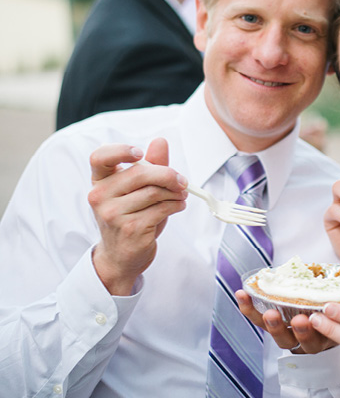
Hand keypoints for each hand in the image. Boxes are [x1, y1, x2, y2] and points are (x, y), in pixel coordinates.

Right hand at [89, 138, 187, 294]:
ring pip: (155, 191)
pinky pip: (162, 208)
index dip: (120, 151)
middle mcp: (100, 196)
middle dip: (168, 175)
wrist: (122, 256)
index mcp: (100, 181)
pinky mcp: (130, 228)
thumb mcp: (138, 190)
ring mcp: (113, 214)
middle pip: (140, 172)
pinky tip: (177, 206)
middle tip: (182, 181)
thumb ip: (150, 165)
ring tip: (180, 196)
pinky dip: (176, 205)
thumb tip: (160, 141)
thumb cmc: (131, 217)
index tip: (140, 153)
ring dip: (175, 192)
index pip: (99, 157)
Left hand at [235, 259, 339, 353]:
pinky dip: (250, 310)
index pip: (334, 336)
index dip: (325, 329)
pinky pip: (262, 322)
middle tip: (298, 319)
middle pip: (306, 343)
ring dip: (272, 326)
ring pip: (283, 338)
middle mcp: (318, 342)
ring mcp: (296, 338)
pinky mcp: (279, 328)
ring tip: (269, 312)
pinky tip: (241, 295)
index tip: (317, 317)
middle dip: (299, 332)